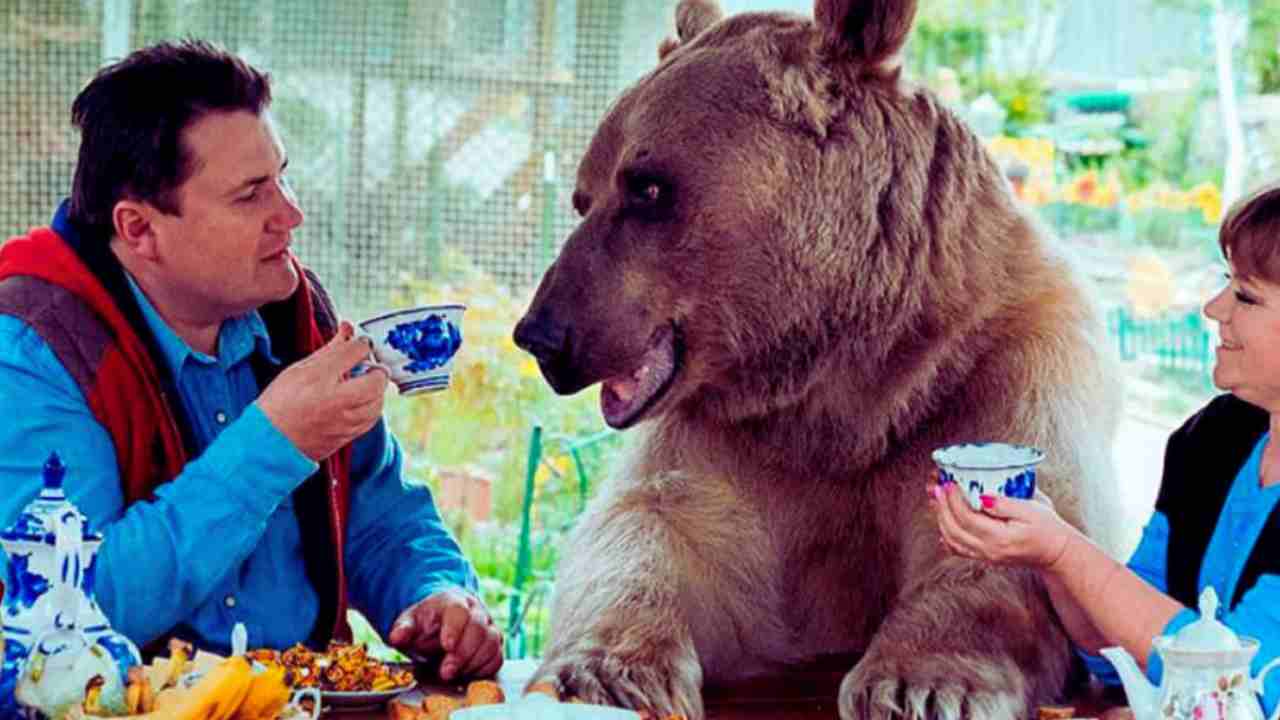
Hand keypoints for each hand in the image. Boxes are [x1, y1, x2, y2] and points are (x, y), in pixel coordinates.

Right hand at [256, 321, 389, 460]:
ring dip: (375, 389)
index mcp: (320, 378)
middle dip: (376, 369)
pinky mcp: (347, 437)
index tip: (359, 345)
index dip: (361, 344)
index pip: (357, 351)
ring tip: (362, 384)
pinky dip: (371, 407)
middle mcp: (335, 401)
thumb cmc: (281, 402)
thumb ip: (330, 349)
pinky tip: (359, 402)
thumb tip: (347, 330)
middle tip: (366, 366)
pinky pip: (372, 419)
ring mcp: (344, 422)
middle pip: (377, 379)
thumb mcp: (300, 369)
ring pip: (378, 401)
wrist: (270, 440)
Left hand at [388, 587, 502, 681]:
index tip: (446, 646)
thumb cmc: (426, 623)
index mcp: (453, 601)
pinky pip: (497, 657)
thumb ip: (403, 629)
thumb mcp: (409, 622)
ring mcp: (488, 627)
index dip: (455, 628)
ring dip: (473, 662)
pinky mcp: (494, 644)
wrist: (442, 621)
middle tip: (446, 671)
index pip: (459, 611)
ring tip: (454, 673)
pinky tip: (467, 673)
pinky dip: (484, 668)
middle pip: (478, 628)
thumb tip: (396, 637)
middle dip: (463, 653)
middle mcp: (475, 611)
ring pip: (491, 643)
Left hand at [927, 478, 1070, 567]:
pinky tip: (943, 522)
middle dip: (942, 508)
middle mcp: (989, 551)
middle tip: (937, 488)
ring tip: (937, 500)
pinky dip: (946, 535)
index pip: (967, 519)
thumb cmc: (1047, 528)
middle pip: (954, 530)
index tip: (949, 483)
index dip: (954, 500)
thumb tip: (983, 497)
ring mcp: (985, 556)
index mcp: (1001, 538)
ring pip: (952, 541)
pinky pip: (959, 549)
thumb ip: (1006, 504)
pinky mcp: (985, 557)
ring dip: (941, 519)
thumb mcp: (1033, 509)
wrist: (1055, 552)